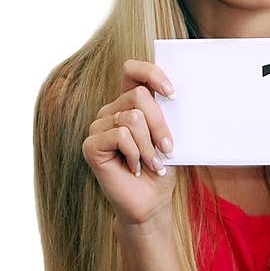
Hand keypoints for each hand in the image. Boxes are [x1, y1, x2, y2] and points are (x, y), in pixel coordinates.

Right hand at [81, 59, 178, 228]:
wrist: (152, 200)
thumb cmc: (163, 166)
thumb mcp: (172, 134)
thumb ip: (169, 112)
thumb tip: (178, 94)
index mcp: (130, 103)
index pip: (132, 70)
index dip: (152, 73)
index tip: (172, 93)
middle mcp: (112, 110)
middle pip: (139, 95)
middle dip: (160, 124)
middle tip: (168, 148)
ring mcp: (99, 127)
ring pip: (132, 117)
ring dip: (149, 145)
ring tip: (152, 163)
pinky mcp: (91, 145)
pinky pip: (120, 135)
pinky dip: (135, 154)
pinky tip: (134, 168)